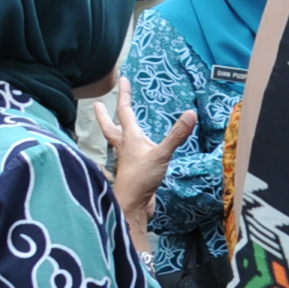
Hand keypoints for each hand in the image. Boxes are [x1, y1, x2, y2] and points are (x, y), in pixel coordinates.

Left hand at [93, 89, 196, 234]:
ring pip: (117, 142)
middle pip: (111, 128)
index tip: (123, 80)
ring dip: (114, 133)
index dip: (124, 95)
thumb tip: (191, 115)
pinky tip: (133, 154)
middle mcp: (125, 148)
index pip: (125, 112)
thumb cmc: (140, 179)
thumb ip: (176, 135)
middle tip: (98, 106)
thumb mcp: (161, 154)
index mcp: (130, 139)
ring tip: (113, 127)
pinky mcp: (133, 173)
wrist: (132, 206)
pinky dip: (128, 151)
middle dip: (105, 116)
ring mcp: (128, 161)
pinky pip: (128, 157)